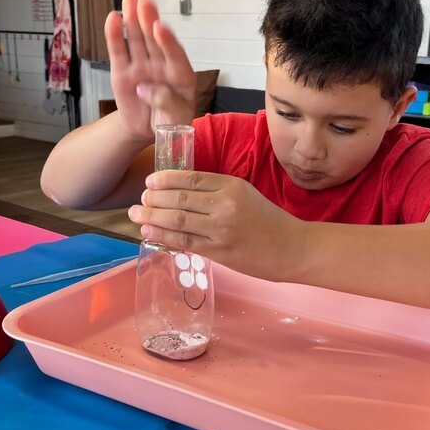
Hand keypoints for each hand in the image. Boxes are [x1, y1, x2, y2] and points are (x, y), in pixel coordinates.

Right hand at [105, 0, 196, 142]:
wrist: (148, 130)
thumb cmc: (169, 122)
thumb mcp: (175, 119)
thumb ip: (167, 102)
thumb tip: (147, 89)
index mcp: (180, 76)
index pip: (175, 56)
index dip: (168, 42)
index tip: (159, 27)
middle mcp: (161, 65)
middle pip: (155, 40)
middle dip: (149, 19)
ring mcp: (141, 66)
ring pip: (137, 40)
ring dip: (133, 18)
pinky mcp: (122, 71)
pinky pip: (119, 52)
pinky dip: (115, 36)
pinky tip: (113, 18)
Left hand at [128, 170, 307, 282]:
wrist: (293, 248)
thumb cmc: (269, 221)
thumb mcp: (246, 195)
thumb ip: (217, 192)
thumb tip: (181, 192)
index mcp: (231, 186)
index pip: (191, 178)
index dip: (165, 180)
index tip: (150, 182)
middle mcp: (224, 205)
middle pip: (179, 199)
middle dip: (153, 199)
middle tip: (139, 200)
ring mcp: (220, 229)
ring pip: (177, 220)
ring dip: (152, 218)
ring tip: (136, 216)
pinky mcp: (219, 251)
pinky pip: (184, 242)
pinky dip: (163, 237)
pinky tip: (150, 234)